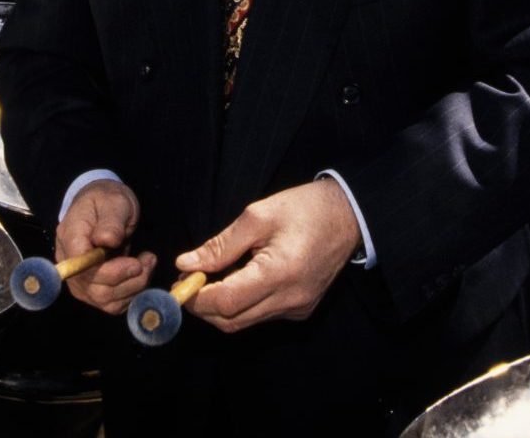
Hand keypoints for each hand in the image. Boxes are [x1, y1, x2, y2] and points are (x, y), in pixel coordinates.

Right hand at [53, 179, 154, 314]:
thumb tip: (107, 240)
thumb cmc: (107, 200)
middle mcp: (70, 264)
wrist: (103, 207)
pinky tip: (141, 275)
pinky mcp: (93, 290)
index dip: (111, 272)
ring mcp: (80, 280)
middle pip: (95, 289)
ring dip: (134, 287)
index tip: (136, 263)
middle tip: (148, 260)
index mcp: (70, 238)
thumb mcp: (113, 201)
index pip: (82, 268)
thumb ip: (110, 221)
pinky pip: (111, 304)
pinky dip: (131, 295)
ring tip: (148, 263)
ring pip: (105, 301)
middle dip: (129, 281)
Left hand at [176, 177, 359, 332]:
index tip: (180, 281)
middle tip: (188, 280)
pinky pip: (261, 316)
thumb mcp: (257, 216)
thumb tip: (186, 264)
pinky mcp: (302, 310)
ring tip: (209, 278)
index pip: (226, 302)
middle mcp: (290, 299)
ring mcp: (298, 309)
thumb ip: (220, 245)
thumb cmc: (304, 209)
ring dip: (220, 307)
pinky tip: (237, 281)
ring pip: (245, 322)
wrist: (348, 216)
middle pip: (231, 321)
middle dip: (203, 306)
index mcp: (280, 273)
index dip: (196, 297)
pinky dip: (241, 305)